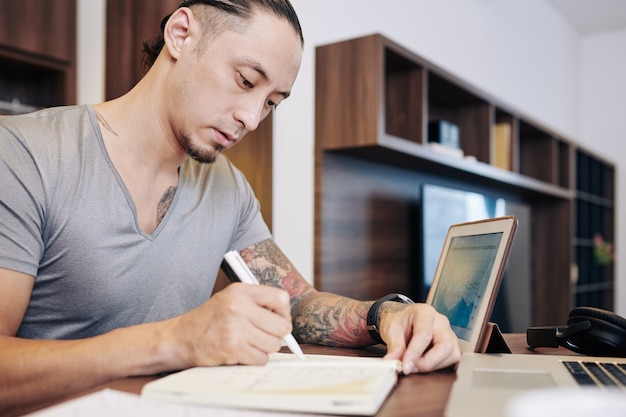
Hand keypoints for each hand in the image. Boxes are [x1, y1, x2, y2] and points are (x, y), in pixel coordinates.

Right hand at [165, 283, 292, 367]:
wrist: (180, 338)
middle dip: (276, 334)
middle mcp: (238, 306)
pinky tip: (242, 352)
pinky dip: (255, 359)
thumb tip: (285, 319)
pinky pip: (261, 359)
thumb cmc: (208, 319)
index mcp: (240, 291)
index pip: (281, 299)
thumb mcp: (230, 298)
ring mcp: (235, 328)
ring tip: (249, 343)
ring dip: (264, 348)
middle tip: (264, 335)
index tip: (277, 318)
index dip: (283, 312)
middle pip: (282, 326)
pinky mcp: (233, 348)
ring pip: (274, 344)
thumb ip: (257, 303)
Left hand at [378, 303, 459, 373]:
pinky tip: (422, 363)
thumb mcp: (390, 329)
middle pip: (446, 345)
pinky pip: (451, 360)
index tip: (405, 367)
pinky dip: (436, 367)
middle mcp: (441, 322)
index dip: (414, 353)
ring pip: (452, 355)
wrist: (403, 319)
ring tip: (414, 365)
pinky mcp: (452, 346)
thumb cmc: (399, 320)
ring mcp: (449, 334)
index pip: (424, 334)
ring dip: (432, 366)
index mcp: (425, 313)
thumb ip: (394, 346)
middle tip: (411, 368)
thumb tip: (394, 362)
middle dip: (428, 362)